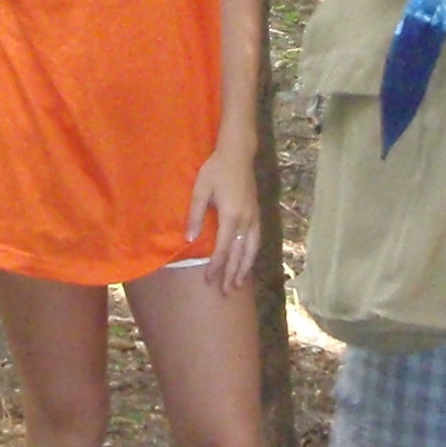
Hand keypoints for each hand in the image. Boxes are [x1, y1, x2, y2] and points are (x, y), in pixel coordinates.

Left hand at [185, 141, 261, 293]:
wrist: (238, 154)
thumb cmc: (216, 170)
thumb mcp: (200, 190)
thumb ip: (195, 215)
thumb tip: (189, 239)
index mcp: (230, 216)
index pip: (222, 248)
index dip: (216, 266)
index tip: (209, 280)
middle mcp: (245, 220)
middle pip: (239, 254)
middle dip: (231, 274)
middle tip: (225, 292)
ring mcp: (254, 217)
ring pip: (251, 249)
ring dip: (244, 268)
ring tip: (238, 284)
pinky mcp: (256, 213)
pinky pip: (256, 240)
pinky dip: (252, 255)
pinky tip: (248, 262)